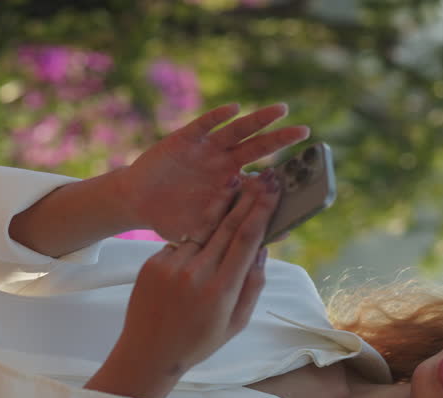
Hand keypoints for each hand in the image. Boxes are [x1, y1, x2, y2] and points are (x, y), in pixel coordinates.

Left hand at [111, 171, 281, 381]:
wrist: (147, 352)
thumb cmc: (197, 342)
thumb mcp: (235, 323)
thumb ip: (252, 286)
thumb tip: (262, 250)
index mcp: (221, 290)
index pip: (246, 239)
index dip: (262, 211)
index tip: (273, 191)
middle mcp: (196, 273)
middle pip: (227, 226)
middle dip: (247, 199)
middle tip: (262, 177)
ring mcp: (171, 266)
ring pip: (203, 229)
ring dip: (221, 206)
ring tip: (236, 184)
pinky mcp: (152, 262)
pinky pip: (181, 242)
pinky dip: (196, 235)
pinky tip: (206, 225)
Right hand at [114, 103, 307, 243]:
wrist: (137, 203)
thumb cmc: (171, 219)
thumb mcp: (203, 230)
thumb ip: (229, 231)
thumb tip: (265, 243)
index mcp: (230, 185)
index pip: (260, 177)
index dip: (281, 175)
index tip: (305, 174)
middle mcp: (223, 163)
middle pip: (257, 148)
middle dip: (280, 140)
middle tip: (305, 132)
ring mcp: (205, 149)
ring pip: (237, 131)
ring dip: (258, 120)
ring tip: (281, 110)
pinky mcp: (185, 139)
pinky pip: (204, 125)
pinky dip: (218, 116)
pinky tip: (234, 109)